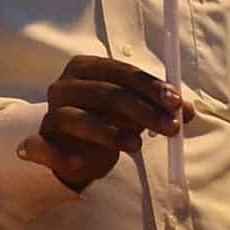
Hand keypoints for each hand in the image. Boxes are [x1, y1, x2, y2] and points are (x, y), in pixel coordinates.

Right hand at [19, 53, 182, 190]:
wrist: (75, 149)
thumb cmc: (108, 120)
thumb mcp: (136, 110)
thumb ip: (159, 106)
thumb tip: (187, 110)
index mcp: (86, 68)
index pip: (121, 72)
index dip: (150, 87)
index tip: (176, 102)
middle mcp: (64, 86)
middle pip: (105, 94)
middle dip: (142, 110)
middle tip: (171, 128)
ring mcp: (51, 114)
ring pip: (79, 119)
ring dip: (111, 133)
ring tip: (137, 146)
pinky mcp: (41, 142)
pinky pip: (45, 147)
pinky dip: (61, 154)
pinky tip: (80, 162)